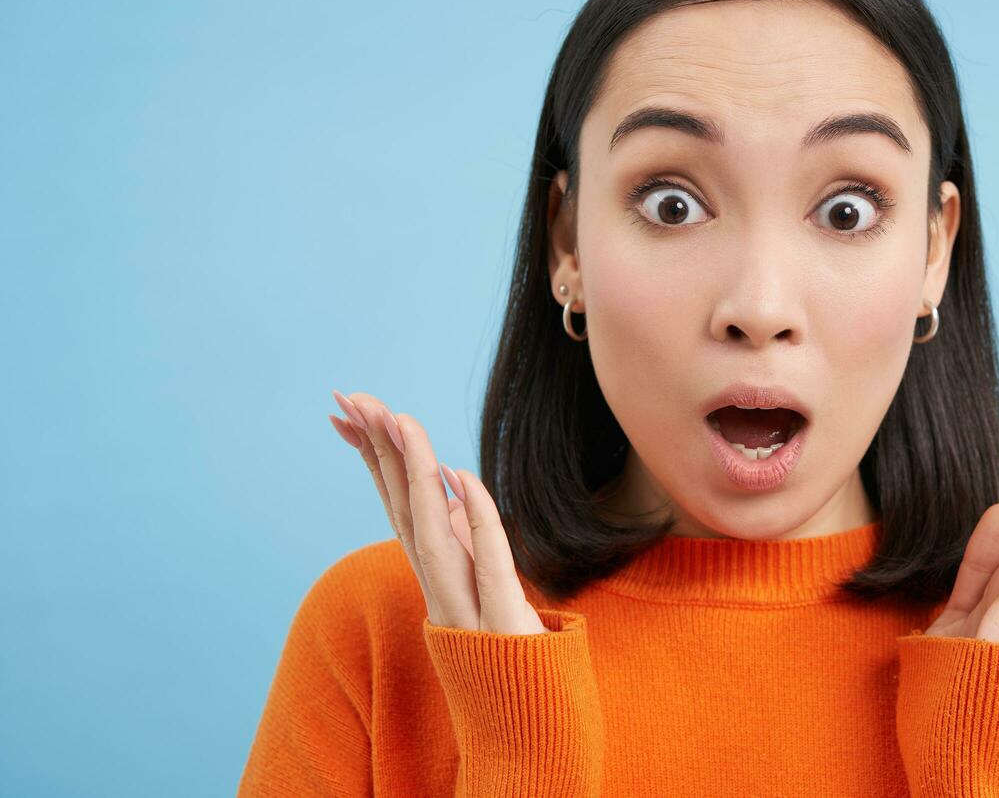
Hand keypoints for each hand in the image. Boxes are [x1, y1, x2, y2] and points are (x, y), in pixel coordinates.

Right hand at [326, 389, 548, 633]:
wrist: (529, 721)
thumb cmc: (507, 654)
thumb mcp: (479, 586)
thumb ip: (461, 541)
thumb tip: (449, 490)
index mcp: (433, 576)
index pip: (396, 506)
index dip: (373, 458)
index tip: (347, 414)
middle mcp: (438, 587)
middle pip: (402, 509)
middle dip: (377, 451)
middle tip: (352, 400)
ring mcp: (466, 606)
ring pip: (432, 530)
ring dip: (414, 474)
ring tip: (400, 420)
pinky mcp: (503, 622)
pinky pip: (490, 561)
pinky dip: (476, 518)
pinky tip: (462, 476)